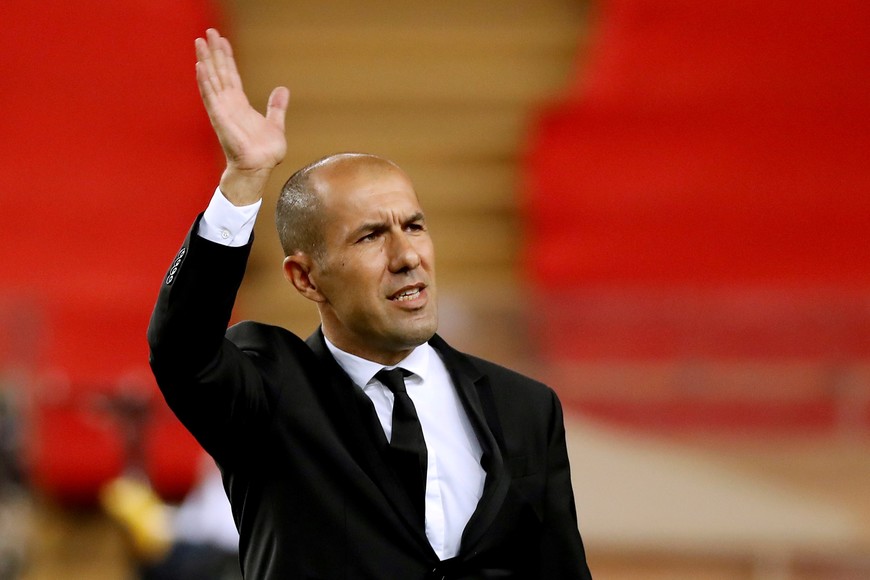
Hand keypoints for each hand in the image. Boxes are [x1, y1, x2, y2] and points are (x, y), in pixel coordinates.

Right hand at [195, 28, 288, 204]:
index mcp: (240, 104)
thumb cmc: (264, 151)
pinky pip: (210, 96)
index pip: (231, 75)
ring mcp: (223, 110)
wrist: (259, 168)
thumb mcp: (275, 124)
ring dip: (205, 61)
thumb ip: (276, 107)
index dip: (226, 57)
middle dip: (213, 52)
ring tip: (199, 42)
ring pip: (212, 80)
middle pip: (219, 72)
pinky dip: (205, 81)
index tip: (221, 40)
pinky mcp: (220, 118)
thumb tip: (282, 90)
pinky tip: (200, 66)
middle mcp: (228, 104)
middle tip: (207, 32)